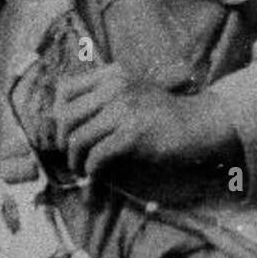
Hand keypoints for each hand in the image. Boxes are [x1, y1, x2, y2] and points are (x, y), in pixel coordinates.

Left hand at [53, 65, 238, 184]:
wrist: (199, 123)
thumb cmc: (163, 115)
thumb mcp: (132, 95)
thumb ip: (104, 101)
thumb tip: (64, 126)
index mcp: (111, 77)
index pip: (65, 89)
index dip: (57, 115)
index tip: (63, 134)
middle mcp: (114, 88)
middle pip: (65, 116)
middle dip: (61, 142)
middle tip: (71, 157)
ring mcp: (123, 110)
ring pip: (77, 139)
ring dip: (75, 161)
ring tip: (82, 172)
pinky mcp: (132, 134)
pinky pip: (97, 157)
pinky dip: (92, 174)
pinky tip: (96, 181)